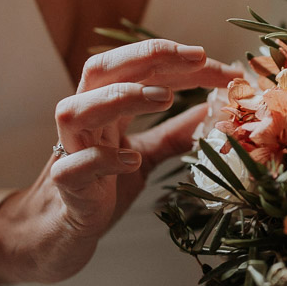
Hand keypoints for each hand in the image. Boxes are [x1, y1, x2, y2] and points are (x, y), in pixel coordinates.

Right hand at [0, 39, 238, 285]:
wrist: (65, 230)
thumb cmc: (103, 185)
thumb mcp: (147, 153)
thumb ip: (175, 133)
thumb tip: (214, 112)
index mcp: (105, 105)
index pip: (139, 68)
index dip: (179, 62)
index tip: (222, 68)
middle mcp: (84, 117)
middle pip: (103, 70)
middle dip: (147, 55)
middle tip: (196, 58)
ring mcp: (70, 149)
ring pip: (78, 109)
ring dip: (121, 96)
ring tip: (165, 97)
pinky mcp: (66, 184)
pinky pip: (75, 165)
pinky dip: (101, 158)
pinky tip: (132, 160)